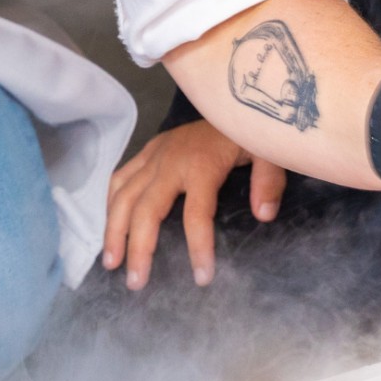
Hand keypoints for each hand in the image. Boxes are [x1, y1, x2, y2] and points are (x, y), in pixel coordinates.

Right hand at [103, 120, 287, 290]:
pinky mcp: (149, 149)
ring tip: (111, 263)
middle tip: (137, 282)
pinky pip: (121, 176)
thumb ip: (269, 181)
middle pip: (146, 209)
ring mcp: (156, 154)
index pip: (196, 213)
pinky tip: (110, 225)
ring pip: (123, 195)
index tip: (202, 277)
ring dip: (114, 230)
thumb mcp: (269, 151)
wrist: (235, 98)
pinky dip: (110, 201)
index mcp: (202, 164)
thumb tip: (264, 215)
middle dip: (139, 248)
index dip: (198, 247)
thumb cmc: (250, 130)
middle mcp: (171, 160)